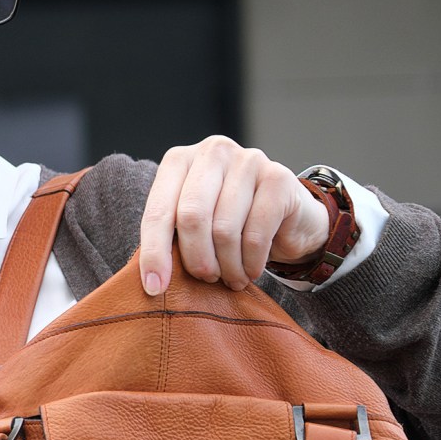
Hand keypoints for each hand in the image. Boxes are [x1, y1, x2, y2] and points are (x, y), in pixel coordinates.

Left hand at [139, 136, 329, 293]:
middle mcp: (212, 152)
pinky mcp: (279, 178)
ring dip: (227, 266)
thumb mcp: (195, 224)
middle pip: (191, 217)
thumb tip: (151, 280)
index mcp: (179, 160)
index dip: (154, 252)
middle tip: (206, 279)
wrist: (288, 216)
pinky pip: (256, 235)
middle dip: (196, 259)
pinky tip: (251, 271)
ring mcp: (248, 161)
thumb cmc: (230, 221)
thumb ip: (172, 237)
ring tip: (231, 278)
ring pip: (224, 229)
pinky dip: (251, 263)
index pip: (158, 210)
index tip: (153, 288)